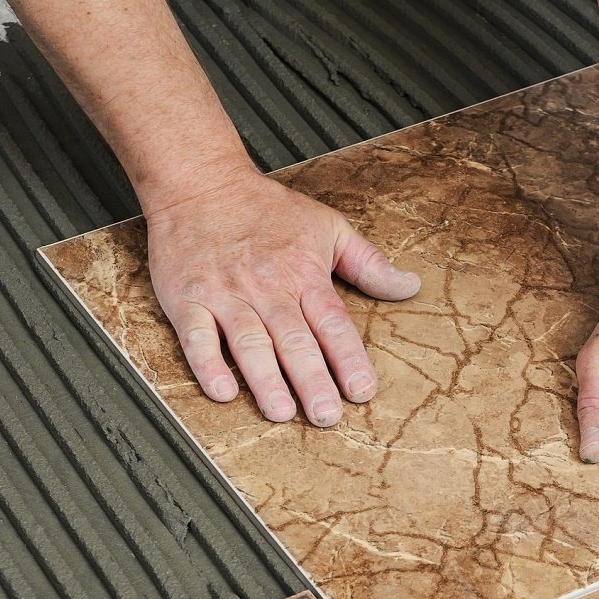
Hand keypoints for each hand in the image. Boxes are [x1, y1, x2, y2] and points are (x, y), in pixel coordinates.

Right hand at [142, 161, 420, 424]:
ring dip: (265, 380)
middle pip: (294, 340)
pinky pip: (197, 337)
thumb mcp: (327, 226)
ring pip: (250, 343)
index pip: (333, 323)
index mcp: (304, 274)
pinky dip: (209, 365)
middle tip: (326, 416)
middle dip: (312, 381)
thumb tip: (410, 286)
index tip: (362, 390)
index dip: (349, 359)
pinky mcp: (188, 300)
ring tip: (281, 412)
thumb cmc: (264, 208)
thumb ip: (369, 263)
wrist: (199, 182)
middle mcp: (267, 287)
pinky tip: (223, 391)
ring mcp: (226, 294)